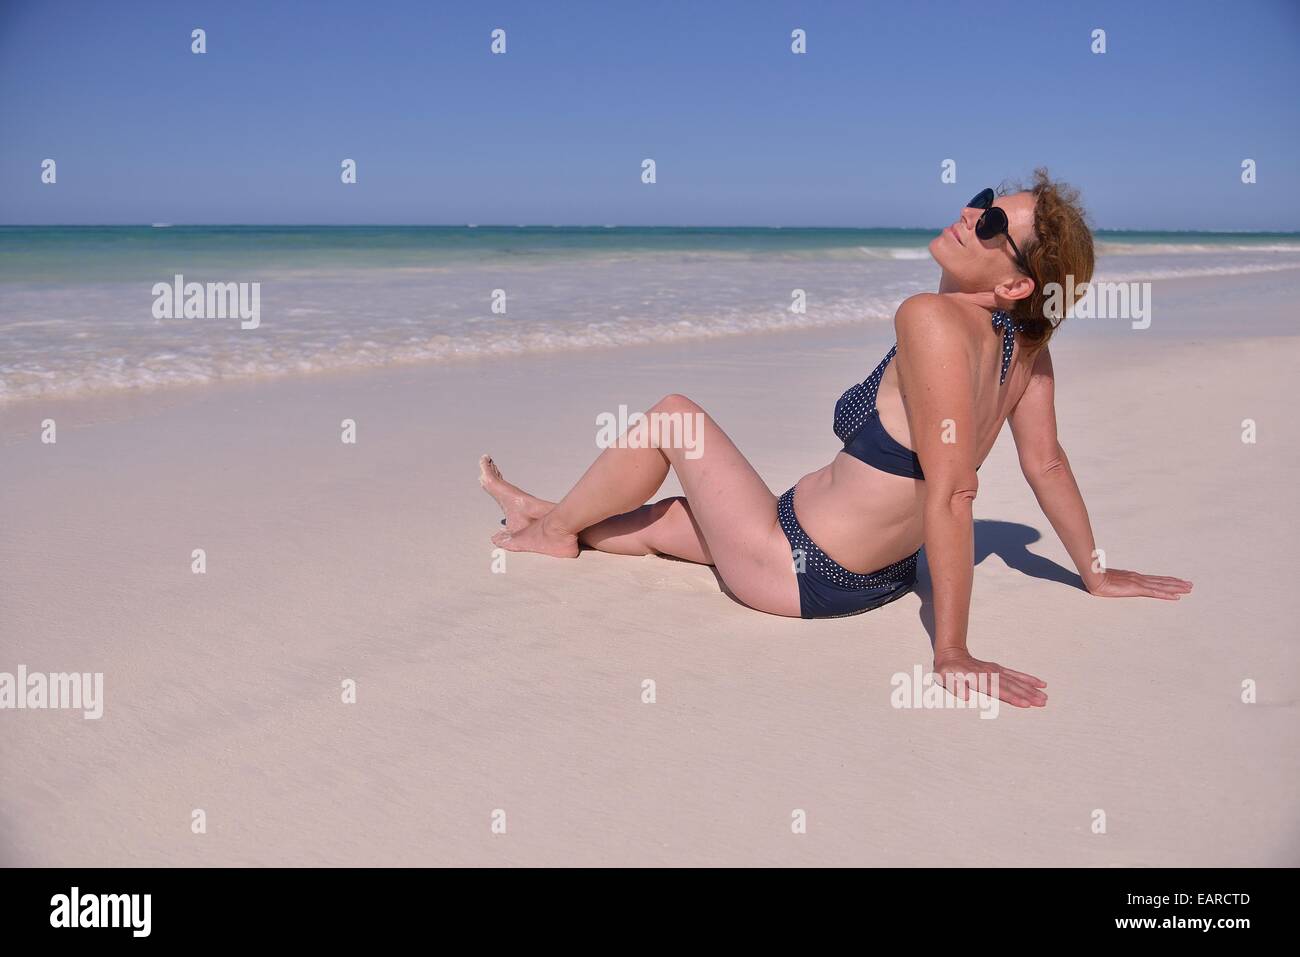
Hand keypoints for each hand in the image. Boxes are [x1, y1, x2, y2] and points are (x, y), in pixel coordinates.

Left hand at [932, 651, 1047, 708]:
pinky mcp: (998, 669)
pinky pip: (1015, 674)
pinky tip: (1040, 683)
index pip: (998, 690)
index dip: (1012, 697)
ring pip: (1016, 680)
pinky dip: (1028, 679)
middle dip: (1028, 695)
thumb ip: (954, 686)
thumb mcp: (945, 677)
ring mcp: (995, 671)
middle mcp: (990, 674)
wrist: (951, 653)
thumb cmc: (947, 670)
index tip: (1025, 704)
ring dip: (1031, 688)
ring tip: (1045, 697)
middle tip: (1042, 702)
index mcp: (978, 679)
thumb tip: (964, 695)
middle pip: (1011, 686)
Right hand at [1088, 568, 1191, 599]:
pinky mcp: (1137, 589)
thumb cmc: (1099, 579)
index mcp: (1134, 577)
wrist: (1095, 578)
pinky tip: (1176, 597)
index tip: (1178, 581)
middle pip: (1162, 581)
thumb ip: (1117, 582)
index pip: (1155, 579)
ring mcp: (1139, 583)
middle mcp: (1140, 578)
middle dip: (1177, 583)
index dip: (1167, 580)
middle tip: (1190, 585)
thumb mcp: (1110, 581)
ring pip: (1163, 585)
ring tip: (1188, 589)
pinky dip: (1167, 594)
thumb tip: (1116, 584)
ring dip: (1176, 587)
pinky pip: (1156, 592)